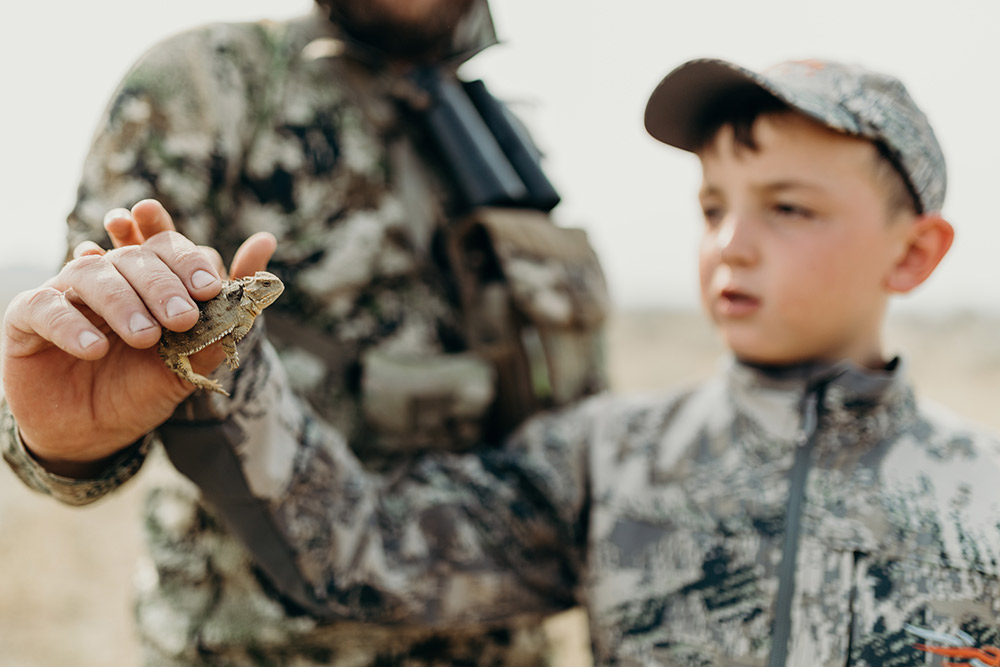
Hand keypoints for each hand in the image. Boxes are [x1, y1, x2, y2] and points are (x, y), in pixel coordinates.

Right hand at [1, 200, 275, 476]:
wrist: (93, 436)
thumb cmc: (141, 390)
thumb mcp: (190, 359)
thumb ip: (226, 311)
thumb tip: (266, 243)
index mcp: (145, 279)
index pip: (165, 246)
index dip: (185, 257)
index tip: (208, 285)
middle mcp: (105, 278)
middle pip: (133, 258)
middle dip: (163, 284)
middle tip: (183, 318)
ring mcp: (64, 294)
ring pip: (90, 274)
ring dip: (123, 302)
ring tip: (146, 337)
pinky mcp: (25, 320)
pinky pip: (44, 309)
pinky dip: (72, 325)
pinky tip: (96, 349)